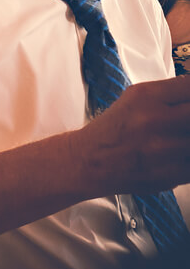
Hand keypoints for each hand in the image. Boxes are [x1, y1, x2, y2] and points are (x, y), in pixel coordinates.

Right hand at [79, 76, 189, 194]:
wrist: (89, 162)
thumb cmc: (113, 130)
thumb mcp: (135, 99)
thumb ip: (169, 95)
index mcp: (146, 95)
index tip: (186, 104)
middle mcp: (155, 118)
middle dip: (188, 119)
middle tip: (180, 124)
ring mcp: (165, 147)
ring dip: (187, 139)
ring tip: (173, 141)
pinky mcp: (172, 173)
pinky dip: (186, 160)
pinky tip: (172, 157)